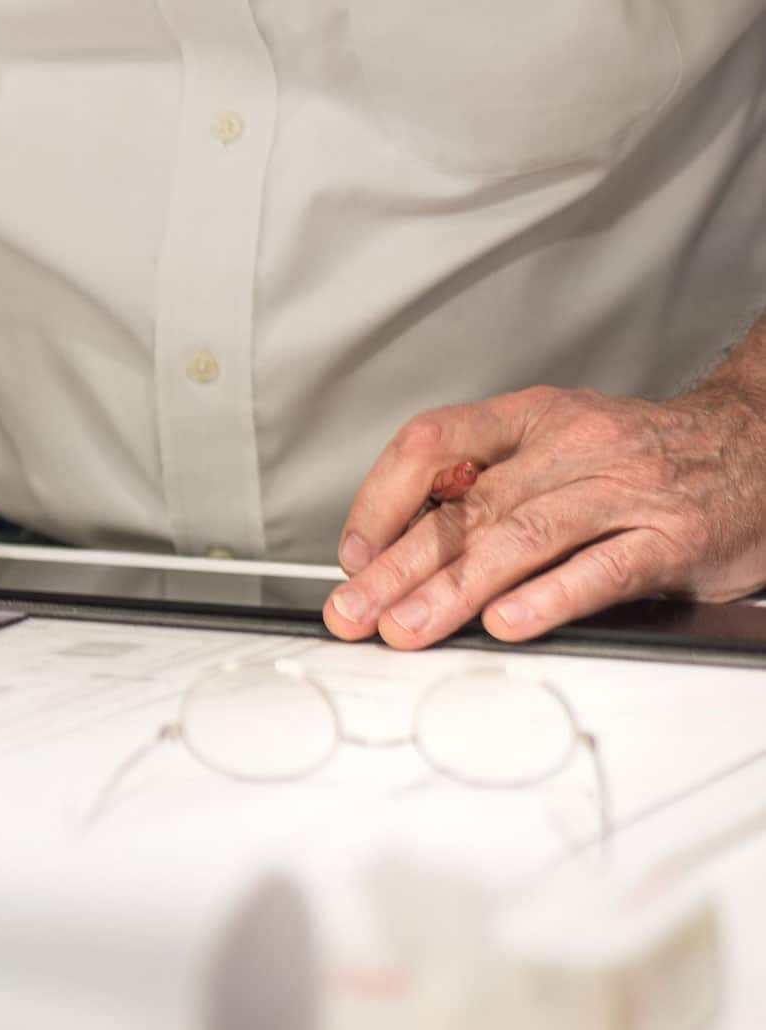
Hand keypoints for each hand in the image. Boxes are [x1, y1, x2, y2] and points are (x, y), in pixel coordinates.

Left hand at [323, 378, 765, 648]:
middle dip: (397, 567)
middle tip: (352, 613)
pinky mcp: (668, 539)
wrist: (757, 443)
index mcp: (529, 420)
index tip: (353, 551)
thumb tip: (396, 547)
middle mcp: (569, 447)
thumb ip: (486, 488)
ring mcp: (621, 492)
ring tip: (408, 629)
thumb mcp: (555, 444)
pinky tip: (507, 623)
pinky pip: (600, 569)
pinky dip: (548, 598)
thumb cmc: (640, 456)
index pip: (432, 443)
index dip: (381, 498)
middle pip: (466, 508)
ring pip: (521, 539)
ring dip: (454, 590)